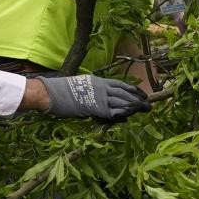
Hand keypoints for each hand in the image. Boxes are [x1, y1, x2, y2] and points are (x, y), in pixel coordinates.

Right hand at [36, 74, 150, 121]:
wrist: (50, 93)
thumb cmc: (61, 90)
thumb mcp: (81, 85)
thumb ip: (93, 91)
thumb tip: (100, 98)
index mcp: (99, 81)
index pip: (122, 85)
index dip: (134, 90)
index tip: (143, 95)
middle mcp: (102, 87)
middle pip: (126, 94)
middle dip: (138, 100)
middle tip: (149, 106)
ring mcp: (100, 97)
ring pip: (122, 102)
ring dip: (134, 107)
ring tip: (145, 110)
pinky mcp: (96, 108)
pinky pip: (113, 112)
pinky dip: (122, 115)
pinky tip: (128, 117)